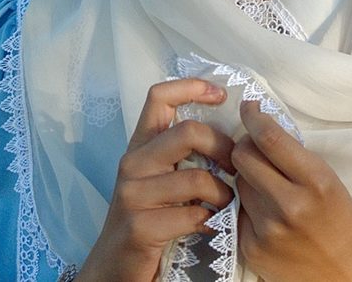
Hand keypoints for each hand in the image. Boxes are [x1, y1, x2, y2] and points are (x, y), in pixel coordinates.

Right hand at [76, 79, 235, 281]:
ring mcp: (133, 195)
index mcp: (139, 147)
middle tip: (237, 168)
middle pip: (188, 132)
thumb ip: (183, 155)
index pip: (159, 97)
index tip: (221, 95)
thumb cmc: (148, 219)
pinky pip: (193, 214)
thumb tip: (232, 133)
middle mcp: (132, 164)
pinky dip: (211, 221)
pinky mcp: (140, 226)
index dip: (192, 87)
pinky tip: (209, 227)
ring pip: (197, 178)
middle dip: (224, 148)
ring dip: (223, 194)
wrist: (114, 267)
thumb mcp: (160, 180)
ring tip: (225, 204)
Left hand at [232, 101, 351, 281]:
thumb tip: (259, 128)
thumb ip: (294, 157)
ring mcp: (267, 229)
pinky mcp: (251, 248)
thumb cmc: (340, 222)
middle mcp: (289, 205)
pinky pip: (237, 212)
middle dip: (245, 147)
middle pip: (242, 157)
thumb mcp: (329, 181)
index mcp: (315, 181)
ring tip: (269, 190)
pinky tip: (267, 216)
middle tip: (255, 149)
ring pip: (237, 183)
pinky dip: (247, 208)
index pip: (269, 138)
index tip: (249, 107)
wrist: (346, 275)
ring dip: (248, 180)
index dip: (253, 117)